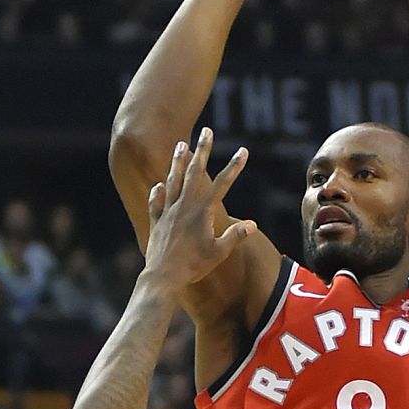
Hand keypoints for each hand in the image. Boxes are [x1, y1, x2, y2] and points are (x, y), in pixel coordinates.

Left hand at [142, 128, 255, 288]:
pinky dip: (158, 192)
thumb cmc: (193, 267)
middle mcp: (184, 206)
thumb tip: (252, 225)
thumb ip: (235, 236)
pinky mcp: (156, 221)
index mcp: (202, 211)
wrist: (163, 276)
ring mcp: (168, 211)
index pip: (222, 184)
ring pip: (174, 180)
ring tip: (180, 144)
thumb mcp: (219, 253)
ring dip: (178, 161)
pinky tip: (159, 184)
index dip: (234, 167)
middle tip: (207, 131)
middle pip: (195, 172)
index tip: (243, 151)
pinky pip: (156, 202)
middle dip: (203, 150)